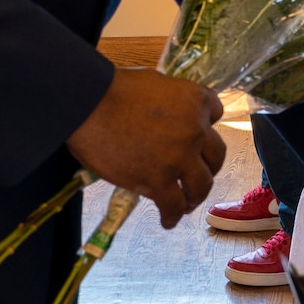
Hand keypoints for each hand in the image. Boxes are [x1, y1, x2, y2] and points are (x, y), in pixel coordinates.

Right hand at [66, 67, 225, 227]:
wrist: (87, 104)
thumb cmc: (112, 88)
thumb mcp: (154, 82)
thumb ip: (170, 101)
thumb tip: (166, 114)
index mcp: (195, 100)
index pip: (216, 114)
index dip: (206, 127)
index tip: (197, 138)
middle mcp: (195, 129)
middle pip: (216, 155)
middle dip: (208, 166)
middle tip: (196, 174)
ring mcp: (180, 158)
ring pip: (202, 185)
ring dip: (196, 195)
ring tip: (187, 202)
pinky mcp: (159, 181)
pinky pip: (174, 205)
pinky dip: (172, 215)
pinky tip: (167, 220)